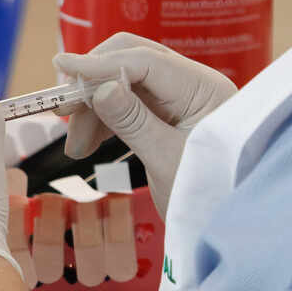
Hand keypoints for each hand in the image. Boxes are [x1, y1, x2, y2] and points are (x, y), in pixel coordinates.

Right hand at [52, 33, 236, 215]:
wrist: (229, 229)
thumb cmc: (208, 197)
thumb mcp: (166, 161)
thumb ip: (133, 121)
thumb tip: (100, 87)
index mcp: (203, 88)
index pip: (145, 61)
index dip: (100, 63)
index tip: (62, 67)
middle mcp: (192, 85)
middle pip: (131, 62)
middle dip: (93, 83)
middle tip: (64, 110)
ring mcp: (179, 99)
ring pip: (123, 84)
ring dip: (93, 108)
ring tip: (75, 145)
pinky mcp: (167, 115)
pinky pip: (127, 105)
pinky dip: (104, 120)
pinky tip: (88, 143)